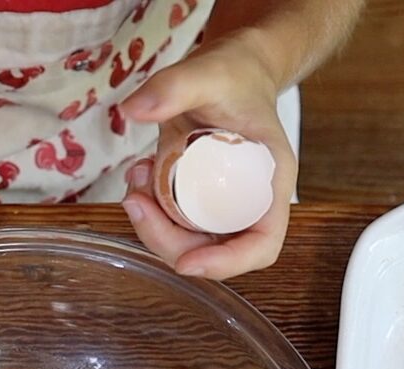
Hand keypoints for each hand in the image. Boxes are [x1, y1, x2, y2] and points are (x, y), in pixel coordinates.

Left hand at [118, 32, 296, 279]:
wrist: (230, 70)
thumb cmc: (235, 73)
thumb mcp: (208, 71)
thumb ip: (174, 85)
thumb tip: (133, 109)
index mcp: (270, 183)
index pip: (261, 245)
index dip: (227, 263)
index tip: (187, 262)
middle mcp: (248, 203)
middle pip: (212, 250)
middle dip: (167, 239)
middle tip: (135, 203)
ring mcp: (221, 206)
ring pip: (186, 241)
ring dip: (152, 225)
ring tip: (135, 181)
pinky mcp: (196, 202)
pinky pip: (172, 222)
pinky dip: (149, 209)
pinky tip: (139, 175)